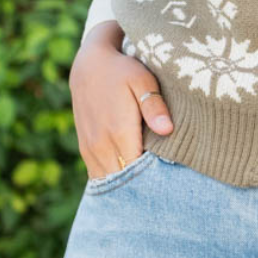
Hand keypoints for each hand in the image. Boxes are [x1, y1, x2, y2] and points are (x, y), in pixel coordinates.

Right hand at [69, 23, 172, 177]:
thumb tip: (166, 130)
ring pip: (110, 182)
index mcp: (118, 132)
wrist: (89, 65)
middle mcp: (101, 146)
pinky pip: (99, 175)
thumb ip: (154, 105)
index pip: (138, 172)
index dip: (155, 181)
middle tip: (165, 192)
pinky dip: (115, 181)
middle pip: (124, 182)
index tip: (171, 184)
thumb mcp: (142, 80)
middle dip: (143, 189)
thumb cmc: (122, 71)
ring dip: (127, 187)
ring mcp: (90, 150)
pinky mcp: (86, 150)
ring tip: (149, 191)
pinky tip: (131, 183)